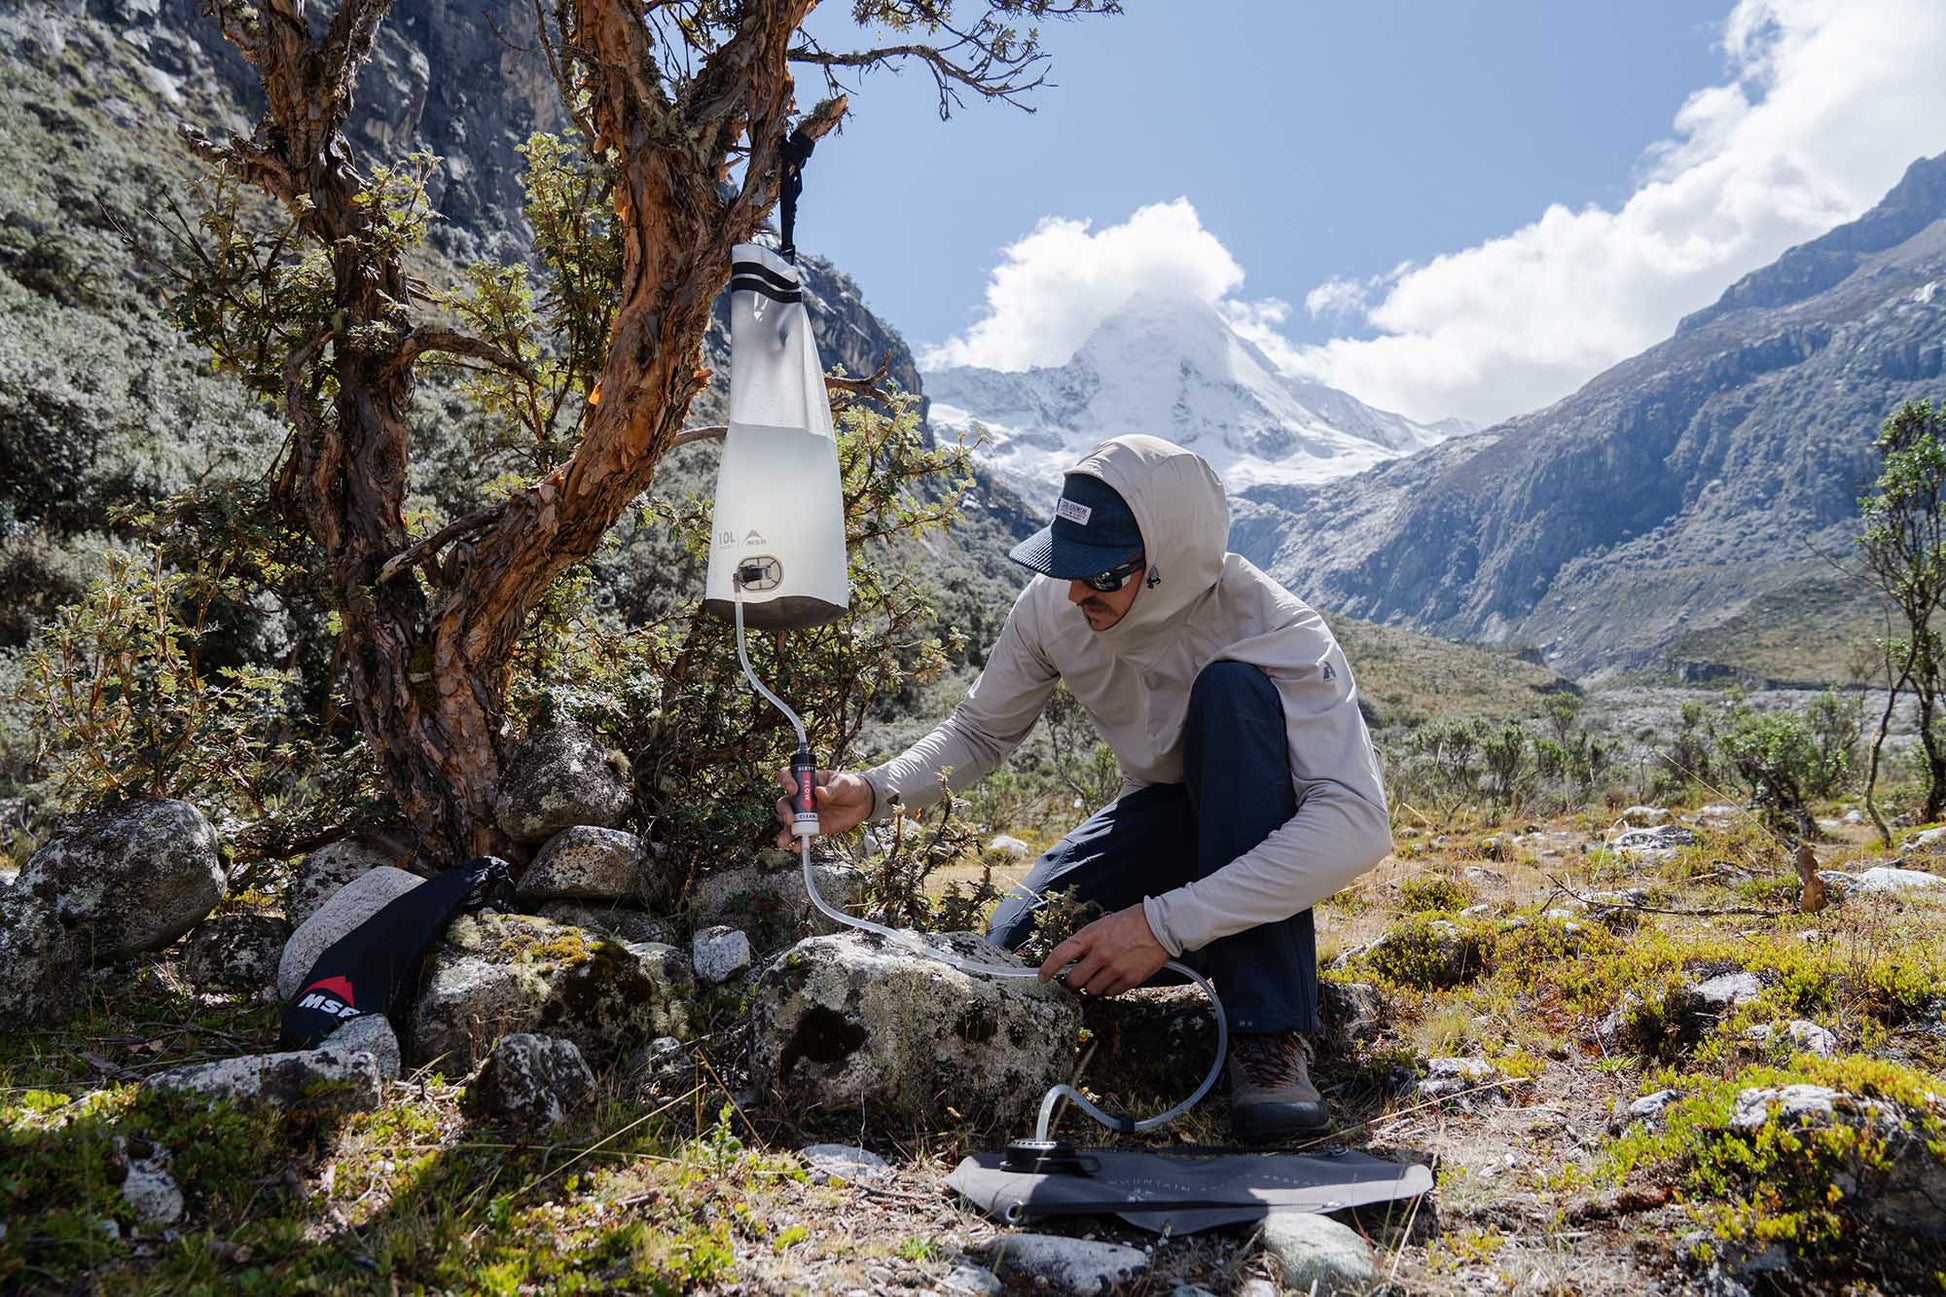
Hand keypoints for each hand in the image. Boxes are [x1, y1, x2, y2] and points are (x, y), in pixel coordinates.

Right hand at [773, 767, 875, 847]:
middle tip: (790, 820)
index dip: (787, 781)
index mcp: (808, 781)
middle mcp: (804, 797)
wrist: (863, 803)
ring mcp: (808, 813)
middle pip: (786, 802)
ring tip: (784, 841)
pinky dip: (801, 842)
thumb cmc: (851, 786)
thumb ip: (832, 788)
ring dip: (786, 832)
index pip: (789, 776)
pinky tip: (798, 847)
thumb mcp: (844, 783)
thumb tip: (819, 792)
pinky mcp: (815, 827)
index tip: (794, 790)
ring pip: (792, 822)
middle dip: (785, 811)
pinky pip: (805, 835)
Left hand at [1039, 904, 1168, 998]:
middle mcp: (1101, 953)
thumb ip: (1086, 942)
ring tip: (1102, 974)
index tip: (1043, 976)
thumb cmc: (1131, 922)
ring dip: (1093, 986)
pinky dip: (1109, 989)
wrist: (1161, 926)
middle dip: (1073, 981)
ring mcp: (1115, 968)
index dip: (1048, 968)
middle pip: (1074, 980)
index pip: (1060, 954)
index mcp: (1091, 936)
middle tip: (1078, 977)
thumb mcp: (1102, 925)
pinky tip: (1115, 977)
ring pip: (1091, 990)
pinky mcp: (1129, 979)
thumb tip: (1071, 960)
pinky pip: (1110, 993)